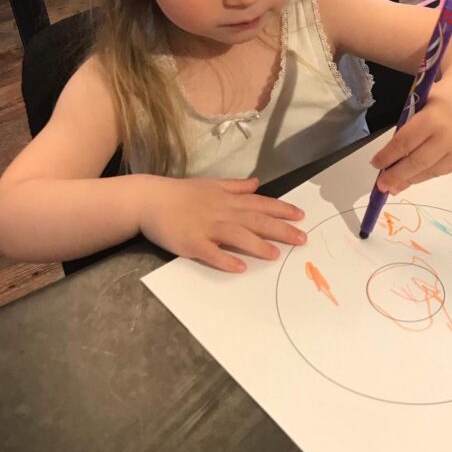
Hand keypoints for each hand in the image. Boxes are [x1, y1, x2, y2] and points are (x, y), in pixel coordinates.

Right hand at [137, 176, 305, 272]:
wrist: (150, 199)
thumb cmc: (181, 193)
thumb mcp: (212, 184)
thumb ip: (236, 186)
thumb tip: (257, 183)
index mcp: (227, 199)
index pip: (260, 204)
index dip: (282, 210)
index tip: (301, 217)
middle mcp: (221, 212)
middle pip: (255, 220)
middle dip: (280, 230)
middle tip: (302, 239)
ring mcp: (206, 227)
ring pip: (237, 235)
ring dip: (257, 245)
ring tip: (275, 255)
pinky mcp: (192, 243)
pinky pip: (211, 252)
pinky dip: (225, 259)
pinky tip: (239, 267)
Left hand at [369, 91, 451, 193]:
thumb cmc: (441, 97)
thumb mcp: (420, 104)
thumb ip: (407, 129)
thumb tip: (389, 158)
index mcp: (434, 117)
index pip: (405, 142)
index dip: (388, 156)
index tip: (375, 164)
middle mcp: (450, 136)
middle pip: (417, 162)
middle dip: (396, 175)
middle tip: (381, 185)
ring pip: (430, 171)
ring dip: (410, 180)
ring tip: (394, 187)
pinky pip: (442, 171)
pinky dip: (425, 175)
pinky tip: (413, 178)